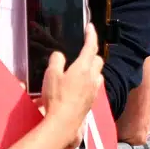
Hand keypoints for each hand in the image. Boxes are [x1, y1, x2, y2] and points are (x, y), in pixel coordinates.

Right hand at [39, 25, 104, 148]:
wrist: (64, 121)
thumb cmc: (57, 96)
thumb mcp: (51, 75)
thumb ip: (56, 61)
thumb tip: (60, 55)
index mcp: (83, 67)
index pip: (91, 46)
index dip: (91, 35)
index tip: (90, 27)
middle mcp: (92, 76)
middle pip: (98, 59)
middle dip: (92, 53)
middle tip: (83, 50)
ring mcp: (94, 89)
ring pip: (98, 72)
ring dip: (92, 67)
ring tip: (81, 67)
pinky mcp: (92, 100)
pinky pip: (95, 84)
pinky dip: (90, 80)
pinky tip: (81, 84)